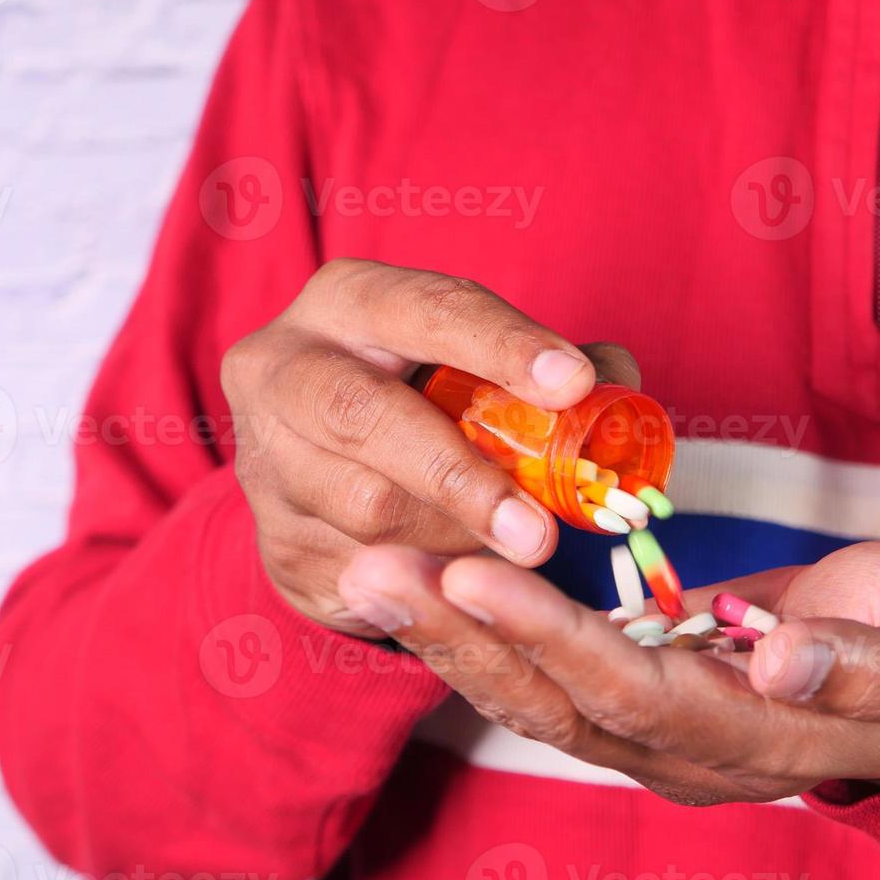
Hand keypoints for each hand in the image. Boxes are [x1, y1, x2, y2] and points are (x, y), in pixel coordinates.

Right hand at [222, 258, 639, 633]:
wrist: (319, 474)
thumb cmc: (421, 399)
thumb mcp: (478, 365)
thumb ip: (554, 370)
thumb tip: (615, 389)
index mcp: (346, 301)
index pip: (424, 309)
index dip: (500, 344)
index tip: (572, 384)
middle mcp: (281, 369)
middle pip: (361, 414)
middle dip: (461, 475)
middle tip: (539, 534)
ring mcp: (264, 461)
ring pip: (363, 506)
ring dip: (453, 536)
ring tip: (516, 551)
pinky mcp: (276, 542)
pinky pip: (361, 569)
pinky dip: (428, 577)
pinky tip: (465, 574)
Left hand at [338, 541, 879, 803]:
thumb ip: (862, 668)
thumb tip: (778, 663)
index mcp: (752, 742)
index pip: (629, 692)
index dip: (549, 637)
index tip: (470, 571)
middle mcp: (682, 754)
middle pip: (550, 701)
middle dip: (460, 636)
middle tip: (373, 569)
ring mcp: (652, 733)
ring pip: (531, 693)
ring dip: (451, 634)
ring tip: (374, 572)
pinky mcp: (636, 699)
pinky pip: (545, 673)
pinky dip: (483, 630)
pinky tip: (427, 582)